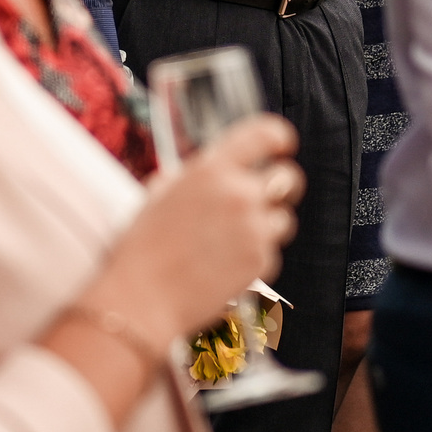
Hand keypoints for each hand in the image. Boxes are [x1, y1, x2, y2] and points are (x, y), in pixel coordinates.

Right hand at [100, 115, 301, 342]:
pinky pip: (271, 252)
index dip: (280, 138)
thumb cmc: (142, 247)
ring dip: (266, 226)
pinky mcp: (261, 261)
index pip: (266, 134)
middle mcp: (239, 193)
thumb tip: (217, 173)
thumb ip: (196, 176)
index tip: (282, 146)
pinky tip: (224, 266)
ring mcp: (254, 228)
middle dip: (283, 187)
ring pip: (284, 219)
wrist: (142, 297)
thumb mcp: (161, 192)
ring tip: (231, 242)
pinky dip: (254, 258)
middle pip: (288, 177)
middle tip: (268, 198)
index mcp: (211, 168)